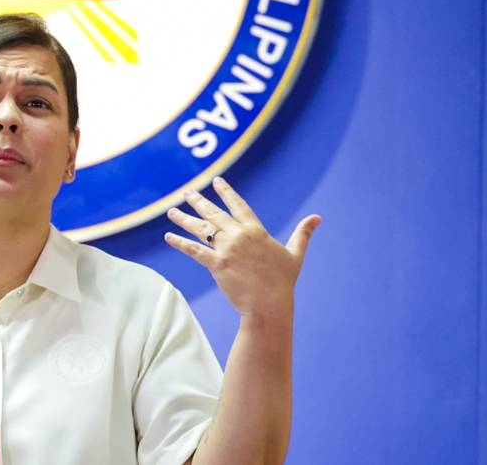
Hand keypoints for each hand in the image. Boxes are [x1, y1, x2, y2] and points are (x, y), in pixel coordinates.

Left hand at [164, 177, 318, 320]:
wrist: (270, 304)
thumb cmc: (283, 281)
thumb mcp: (295, 254)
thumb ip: (303, 234)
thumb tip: (317, 218)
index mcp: (256, 231)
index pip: (238, 205)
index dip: (226, 192)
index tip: (216, 181)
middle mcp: (239, 235)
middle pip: (214, 213)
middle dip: (198, 201)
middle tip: (187, 192)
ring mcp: (226, 249)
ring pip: (200, 228)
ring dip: (184, 219)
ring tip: (171, 211)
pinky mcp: (216, 263)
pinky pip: (194, 250)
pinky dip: (180, 243)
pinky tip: (169, 236)